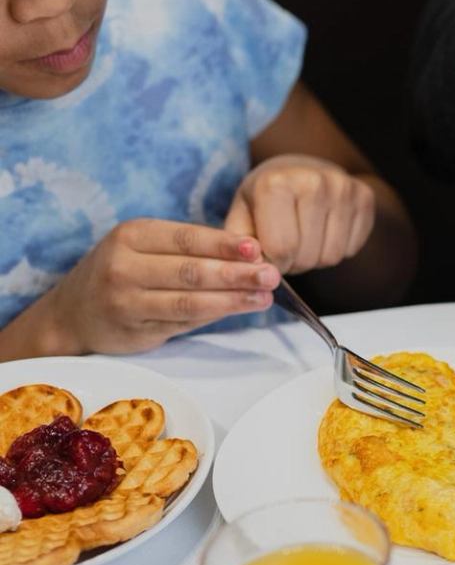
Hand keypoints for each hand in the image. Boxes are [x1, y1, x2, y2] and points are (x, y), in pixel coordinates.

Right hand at [37, 219, 278, 353]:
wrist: (73, 313)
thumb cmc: (123, 273)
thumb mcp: (145, 249)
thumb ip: (190, 251)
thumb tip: (251, 256)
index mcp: (131, 235)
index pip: (186, 238)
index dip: (224, 244)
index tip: (257, 249)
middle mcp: (124, 265)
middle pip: (191, 271)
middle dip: (236, 274)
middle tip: (271, 275)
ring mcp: (126, 300)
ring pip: (189, 301)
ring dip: (232, 300)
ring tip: (264, 297)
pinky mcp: (133, 329)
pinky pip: (182, 322)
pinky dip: (214, 316)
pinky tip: (238, 310)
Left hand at [225, 155, 375, 274]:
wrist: (299, 169)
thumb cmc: (265, 198)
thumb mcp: (241, 216)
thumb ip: (239, 245)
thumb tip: (257, 270)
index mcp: (276, 184)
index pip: (281, 249)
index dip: (273, 263)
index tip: (267, 254)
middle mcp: (314, 182)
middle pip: (307, 256)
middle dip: (294, 262)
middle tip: (286, 247)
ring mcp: (344, 189)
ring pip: (332, 257)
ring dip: (315, 259)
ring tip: (304, 240)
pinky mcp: (364, 197)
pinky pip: (351, 248)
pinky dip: (337, 249)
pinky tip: (325, 232)